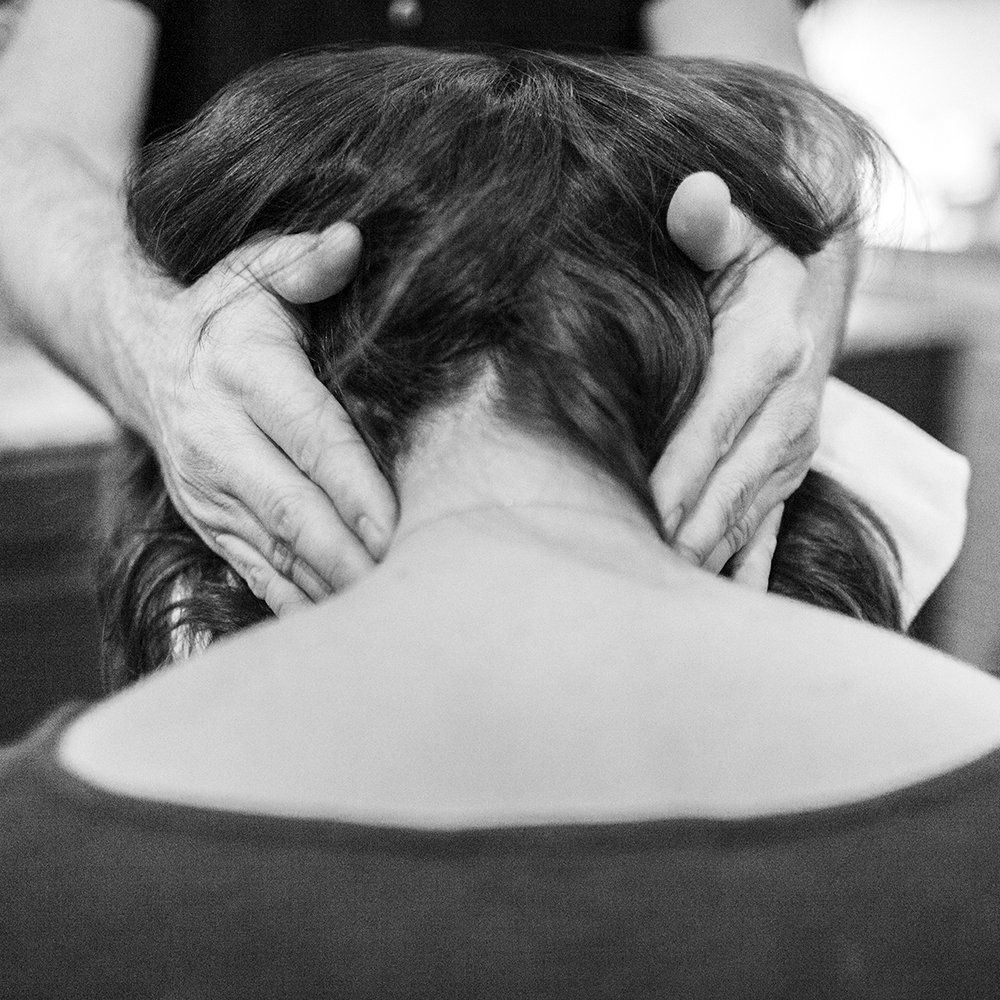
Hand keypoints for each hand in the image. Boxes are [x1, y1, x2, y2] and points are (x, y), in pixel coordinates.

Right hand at [139, 222, 397, 613]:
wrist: (141, 356)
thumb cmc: (221, 308)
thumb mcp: (253, 269)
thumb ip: (303, 261)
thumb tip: (351, 242)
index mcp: (241, 376)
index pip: (310, 438)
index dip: (354, 487)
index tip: (396, 526)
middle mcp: (218, 441)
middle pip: (292, 509)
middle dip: (348, 553)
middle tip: (405, 584)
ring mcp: (210, 491)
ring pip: (275, 553)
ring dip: (328, 586)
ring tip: (385, 613)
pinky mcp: (209, 522)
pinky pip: (257, 572)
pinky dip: (298, 601)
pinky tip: (340, 623)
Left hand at [655, 172, 851, 586]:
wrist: (813, 290)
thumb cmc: (753, 260)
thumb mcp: (736, 229)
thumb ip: (708, 222)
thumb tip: (693, 197)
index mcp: (770, 353)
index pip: (715, 425)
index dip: (678, 475)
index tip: (640, 517)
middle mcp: (788, 410)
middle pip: (728, 487)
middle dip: (681, 533)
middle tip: (628, 579)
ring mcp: (791, 448)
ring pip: (744, 518)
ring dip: (702, 559)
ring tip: (653, 599)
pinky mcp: (787, 471)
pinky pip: (766, 531)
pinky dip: (740, 569)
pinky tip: (709, 606)